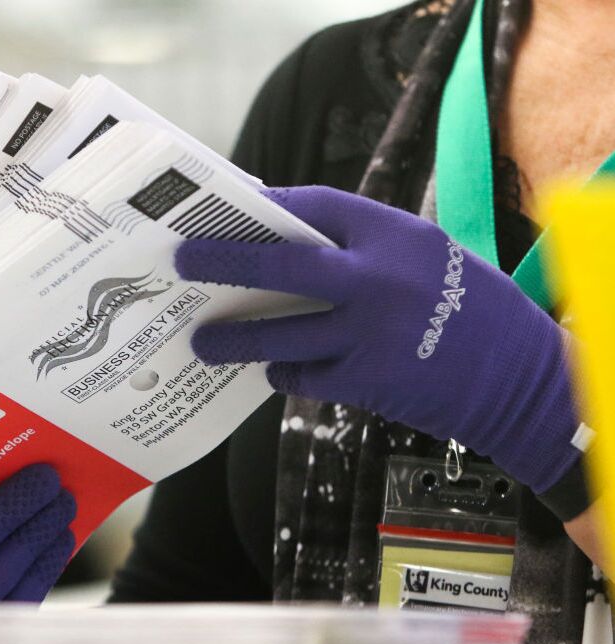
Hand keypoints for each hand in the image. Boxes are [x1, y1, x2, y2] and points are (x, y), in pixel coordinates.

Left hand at [175, 185, 582, 493]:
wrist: (518, 377)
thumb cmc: (467, 306)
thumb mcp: (423, 254)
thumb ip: (363, 246)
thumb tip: (286, 240)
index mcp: (394, 235)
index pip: (315, 206)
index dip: (268, 205)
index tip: (229, 207)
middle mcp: (377, 280)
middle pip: (281, 266)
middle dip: (224, 260)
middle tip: (181, 261)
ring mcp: (368, 334)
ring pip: (280, 334)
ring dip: (236, 338)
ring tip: (202, 341)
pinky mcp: (365, 381)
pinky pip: (304, 374)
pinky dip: (284, 371)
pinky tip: (274, 368)